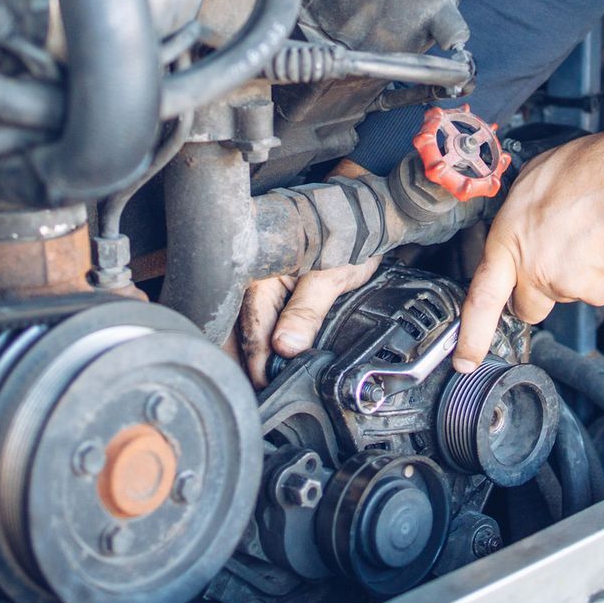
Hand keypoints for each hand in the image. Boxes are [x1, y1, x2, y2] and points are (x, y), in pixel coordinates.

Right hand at [234, 158, 377, 387]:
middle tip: (265, 393)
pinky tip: (274, 355)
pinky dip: (265, 338)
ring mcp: (260, 281)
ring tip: (267, 381)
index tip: (267, 389)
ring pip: (249, 328)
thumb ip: (307, 312)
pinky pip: (261, 317)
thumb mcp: (331, 275)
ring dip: (257, 354)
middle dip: (252, 365)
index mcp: (260, 276)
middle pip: (243, 335)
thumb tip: (287, 348)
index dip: (259, 367)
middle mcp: (252, 279)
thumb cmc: (346, 232)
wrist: (359, 210)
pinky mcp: (271, 284)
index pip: (253, 335)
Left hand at [453, 131, 603, 372]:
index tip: (466, 360)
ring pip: (571, 292)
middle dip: (537, 291)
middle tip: (553, 258)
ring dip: (577, 272)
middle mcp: (540, 272)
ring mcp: (575, 286)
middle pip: (531, 307)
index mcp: (512, 243)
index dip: (472, 336)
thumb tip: (523, 227)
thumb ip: (520, 217)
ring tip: (591, 232)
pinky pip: (603, 287)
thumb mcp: (532, 180)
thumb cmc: (587, 168)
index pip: (482, 300)